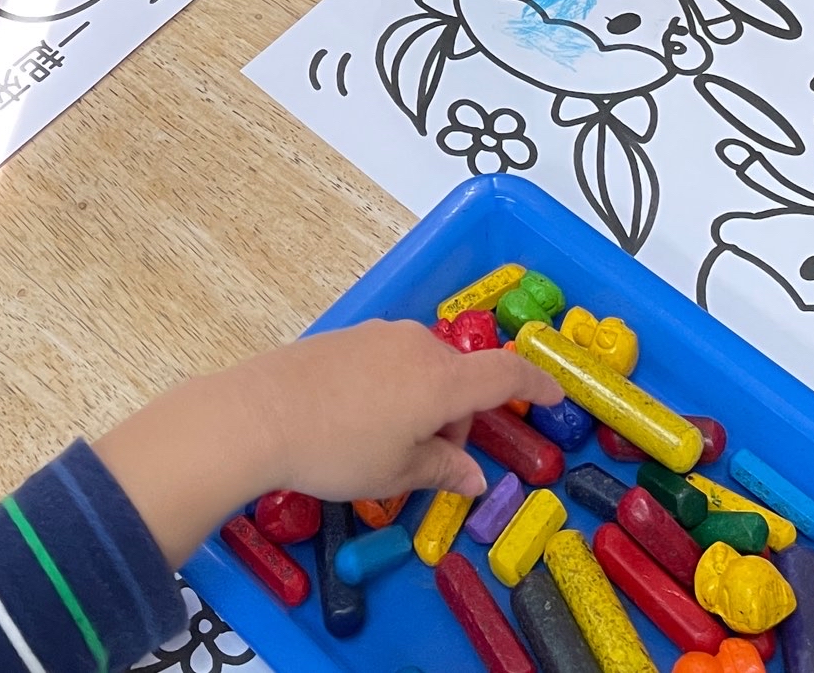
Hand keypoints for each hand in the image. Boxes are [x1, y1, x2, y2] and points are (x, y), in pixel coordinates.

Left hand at [95, 321, 560, 565]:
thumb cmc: (336, 450)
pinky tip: (359, 419)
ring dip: (425, 403)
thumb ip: (443, 468)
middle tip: (430, 459)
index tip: (555, 395)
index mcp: (443, 380)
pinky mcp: (349, 335)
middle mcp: (419, 346)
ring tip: (386, 445)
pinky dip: (395, 388)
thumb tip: (474, 477)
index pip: (506, 373)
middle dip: (458, 417)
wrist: (258, 413)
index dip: (536, 384)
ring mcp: (381, 335)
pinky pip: (392, 360)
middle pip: (460, 377)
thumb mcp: (396, 473)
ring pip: (424, 368)